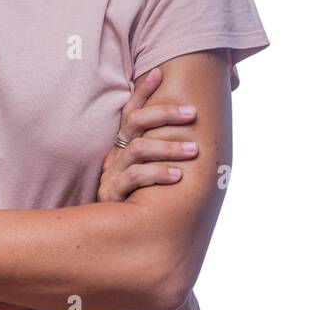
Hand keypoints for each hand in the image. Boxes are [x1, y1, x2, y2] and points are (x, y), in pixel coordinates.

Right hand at [97, 65, 199, 201]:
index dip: (143, 92)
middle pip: (135, 123)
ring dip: (168, 147)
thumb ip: (166, 150)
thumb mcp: (150, 172)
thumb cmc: (140, 199)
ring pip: (138, 149)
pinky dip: (157, 173)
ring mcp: (113, 173)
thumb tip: (197, 129)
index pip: (132, 112)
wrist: (118, 236)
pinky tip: (177, 175)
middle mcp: (117, 155)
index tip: (160, 73)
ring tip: (193, 150)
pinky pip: (134, 177)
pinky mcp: (112, 194)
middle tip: (192, 113)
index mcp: (124, 145)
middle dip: (164, 114)